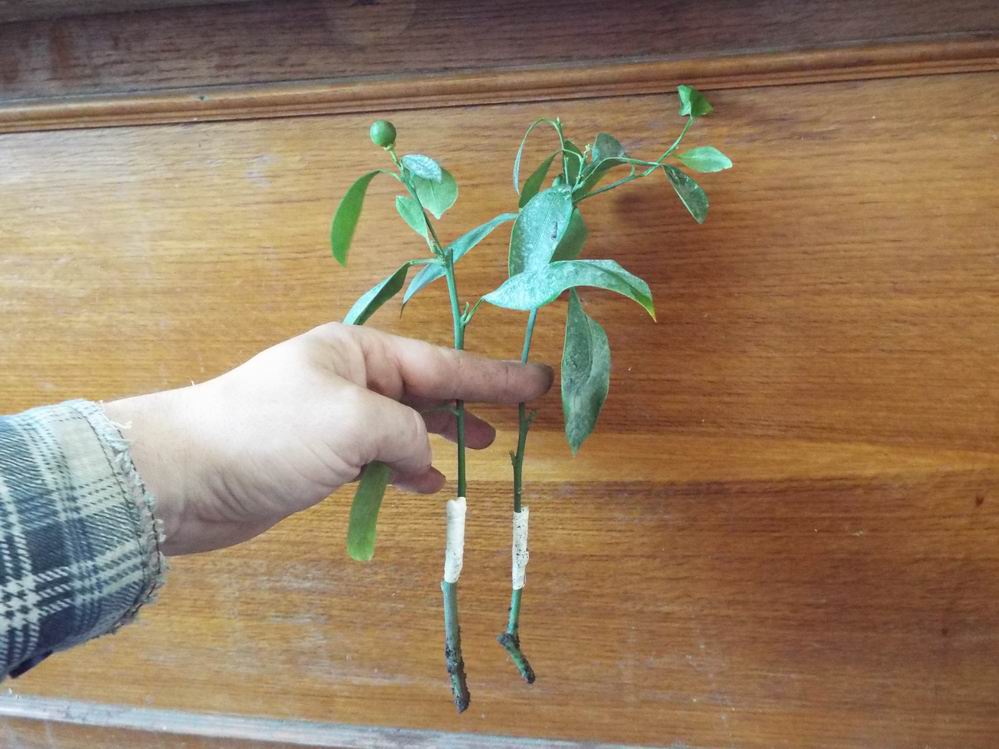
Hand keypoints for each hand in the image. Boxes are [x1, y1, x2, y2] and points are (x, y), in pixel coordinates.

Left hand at [102, 323, 551, 555]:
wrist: (183, 477)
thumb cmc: (268, 434)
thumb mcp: (353, 422)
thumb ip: (406, 432)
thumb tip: (422, 454)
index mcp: (357, 351)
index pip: (441, 362)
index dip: (494, 375)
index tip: (538, 380)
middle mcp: (347, 378)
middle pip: (425, 388)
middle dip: (471, 401)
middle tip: (514, 417)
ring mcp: (331, 418)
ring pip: (403, 424)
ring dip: (440, 438)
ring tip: (479, 450)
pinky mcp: (315, 457)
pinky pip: (376, 456)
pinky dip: (404, 468)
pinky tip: (424, 483)